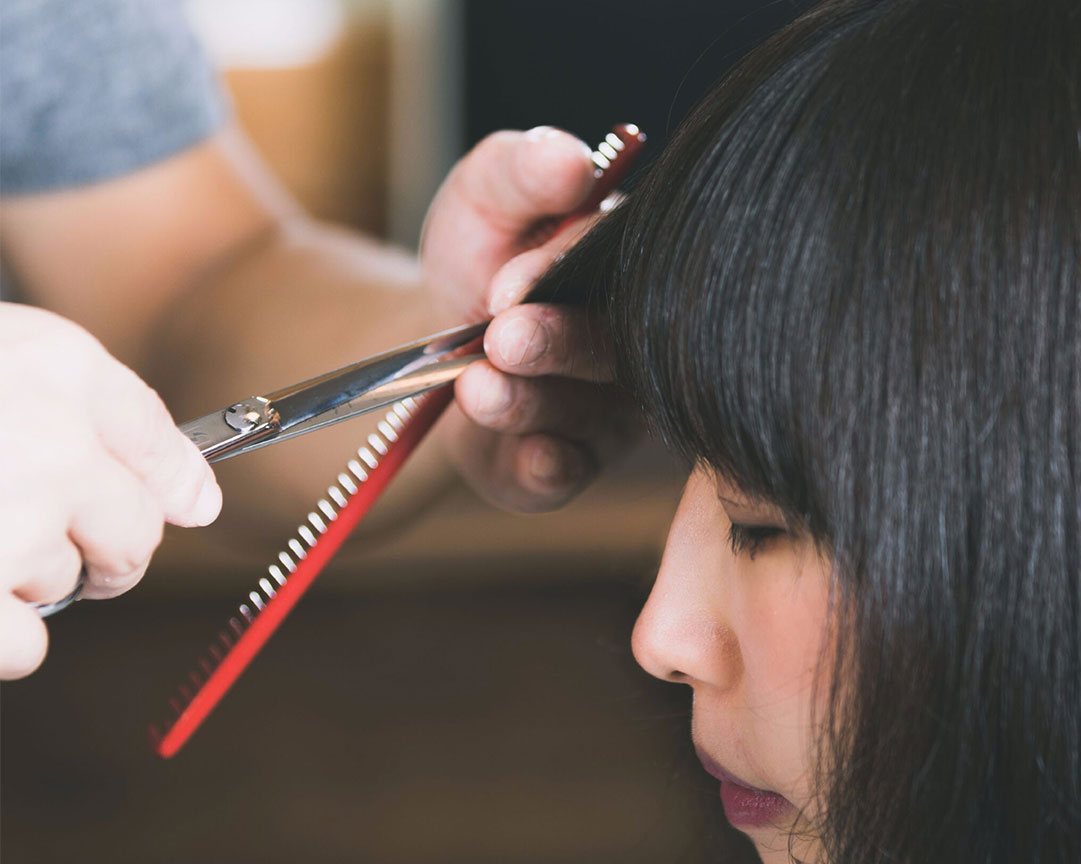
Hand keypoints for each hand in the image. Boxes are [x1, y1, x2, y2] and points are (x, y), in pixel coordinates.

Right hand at [0, 304, 220, 678]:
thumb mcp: (8, 352)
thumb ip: (105, 413)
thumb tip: (198, 503)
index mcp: (57, 367)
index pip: (161, 446)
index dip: (169, 486)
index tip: (178, 503)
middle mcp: (46, 442)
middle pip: (133, 533)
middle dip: (105, 546)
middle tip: (50, 535)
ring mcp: (3, 525)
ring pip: (70, 584)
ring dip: (26, 577)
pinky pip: (26, 649)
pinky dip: (4, 637)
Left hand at [419, 127, 637, 511]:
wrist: (432, 342)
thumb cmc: (479, 256)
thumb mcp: (485, 195)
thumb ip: (522, 172)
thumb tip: (572, 160)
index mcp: (627, 264)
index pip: (615, 265)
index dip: (561, 273)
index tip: (507, 284)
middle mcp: (635, 341)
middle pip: (610, 348)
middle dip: (555, 343)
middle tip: (503, 337)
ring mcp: (610, 409)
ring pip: (584, 415)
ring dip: (528, 402)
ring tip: (474, 386)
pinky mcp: (572, 463)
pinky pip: (570, 474)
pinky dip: (547, 468)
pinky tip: (528, 455)